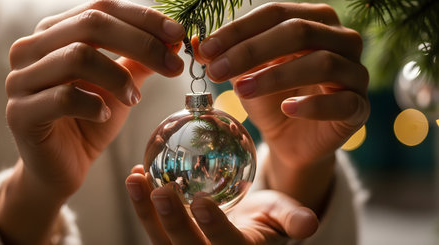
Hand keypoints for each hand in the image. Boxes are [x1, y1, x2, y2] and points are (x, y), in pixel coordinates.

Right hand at [0, 1, 183, 243]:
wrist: (63, 166)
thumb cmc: (91, 120)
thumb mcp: (120, 85)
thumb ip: (138, 60)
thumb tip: (171, 40)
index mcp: (55, 33)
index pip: (101, 8)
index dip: (143, 18)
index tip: (178, 35)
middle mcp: (32, 48)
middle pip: (91, 24)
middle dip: (142, 44)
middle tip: (173, 66)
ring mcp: (21, 79)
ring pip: (77, 56)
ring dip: (118, 77)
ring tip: (135, 98)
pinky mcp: (21, 113)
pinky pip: (64, 97)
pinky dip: (94, 104)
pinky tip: (105, 115)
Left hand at [126, 165, 318, 244]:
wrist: (243, 224)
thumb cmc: (265, 217)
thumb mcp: (282, 214)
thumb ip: (292, 218)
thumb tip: (310, 223)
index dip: (215, 229)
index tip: (202, 202)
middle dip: (174, 224)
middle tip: (162, 191)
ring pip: (163, 241)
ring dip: (147, 213)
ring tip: (135, 179)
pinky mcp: (169, 240)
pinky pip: (153, 227)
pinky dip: (141, 205)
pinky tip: (135, 177)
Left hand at [194, 2, 369, 210]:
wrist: (291, 140)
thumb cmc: (270, 99)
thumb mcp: (246, 75)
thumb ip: (227, 57)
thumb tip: (197, 44)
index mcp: (314, 21)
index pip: (275, 13)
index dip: (239, 30)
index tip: (206, 50)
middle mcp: (341, 40)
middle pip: (299, 32)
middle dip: (252, 50)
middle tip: (218, 70)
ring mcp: (355, 73)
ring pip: (322, 62)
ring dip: (277, 76)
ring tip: (242, 91)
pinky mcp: (359, 107)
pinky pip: (342, 102)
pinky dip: (312, 104)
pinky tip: (287, 108)